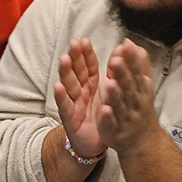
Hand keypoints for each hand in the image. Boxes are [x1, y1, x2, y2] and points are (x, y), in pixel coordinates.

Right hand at [54, 37, 106, 158]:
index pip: (89, 64)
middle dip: (75, 57)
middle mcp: (81, 89)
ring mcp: (73, 102)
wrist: (100, 140)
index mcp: (92, 82)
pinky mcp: (69, 117)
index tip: (85, 40)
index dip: (86, 53)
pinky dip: (61, 96)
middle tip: (73, 44)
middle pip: (77, 70)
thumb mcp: (112, 89)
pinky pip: (65, 105)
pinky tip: (58, 86)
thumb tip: (122, 47)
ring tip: (64, 59)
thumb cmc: (103, 111)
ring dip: (66, 72)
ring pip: (68, 84)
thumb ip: (116, 69)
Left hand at [96, 39, 160, 154]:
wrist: (143, 142)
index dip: (132, 59)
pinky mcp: (114, 131)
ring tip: (110, 83)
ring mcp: (124, 117)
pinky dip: (108, 118)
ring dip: (116, 94)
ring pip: (119, 104)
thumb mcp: (142, 84)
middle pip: (128, 86)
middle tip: (116, 60)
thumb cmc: (140, 107)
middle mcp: (134, 101)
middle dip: (122, 73)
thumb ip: (136, 63)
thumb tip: (129, 42)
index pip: (136, 71)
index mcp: (140, 88)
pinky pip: (111, 124)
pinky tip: (104, 110)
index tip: (126, 45)